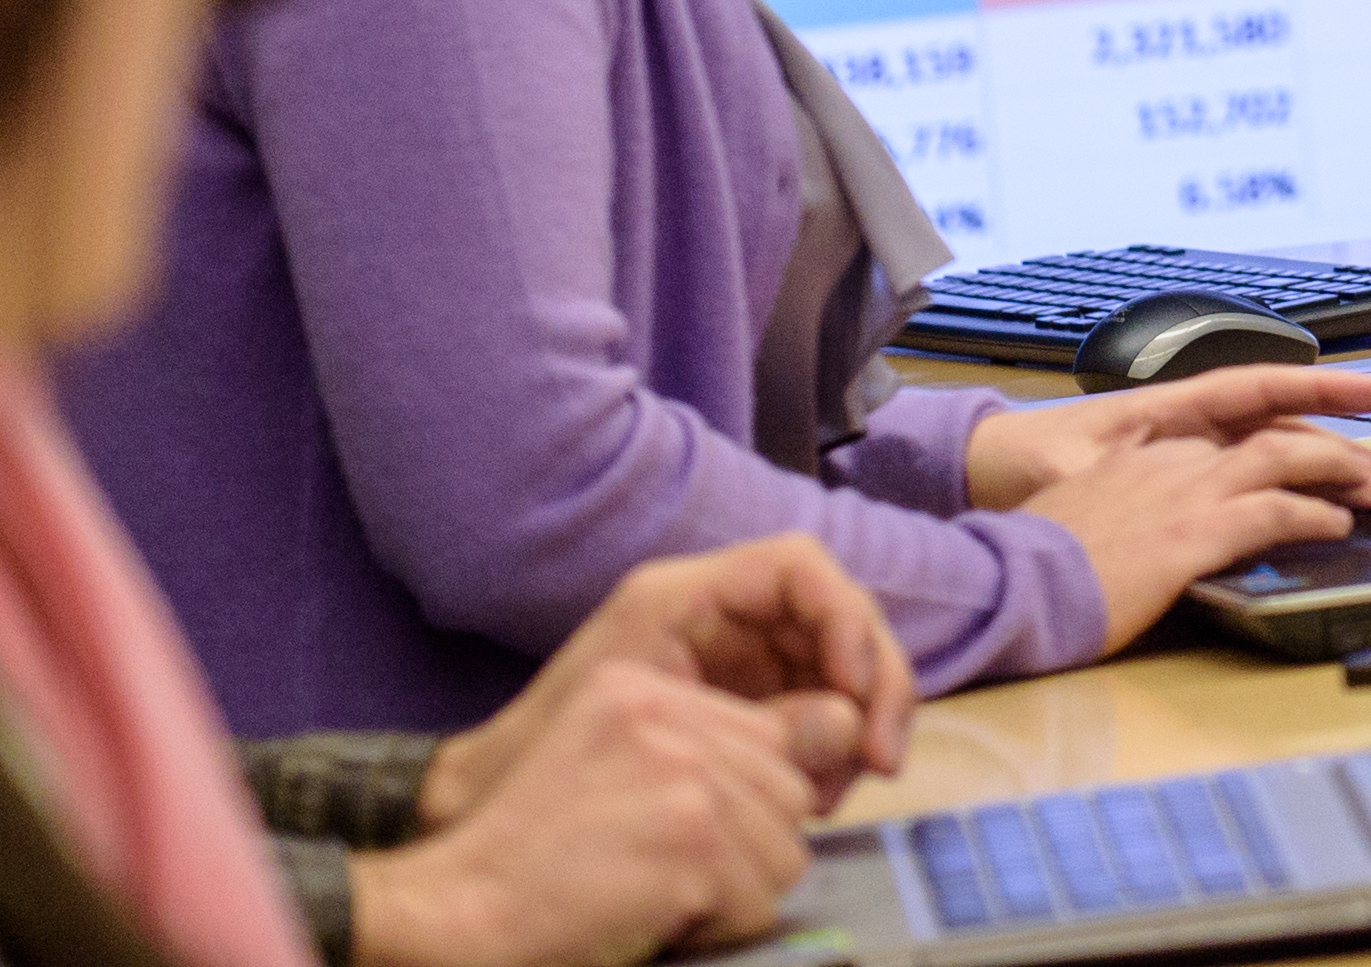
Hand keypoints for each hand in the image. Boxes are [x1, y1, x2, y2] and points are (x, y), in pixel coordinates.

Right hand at [343, 664, 824, 966]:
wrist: (458, 907)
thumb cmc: (528, 853)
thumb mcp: (603, 761)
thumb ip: (702, 746)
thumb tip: (842, 729)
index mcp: (642, 689)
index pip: (765, 739)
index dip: (746, 805)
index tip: (690, 841)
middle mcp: (669, 716)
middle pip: (787, 792)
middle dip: (747, 851)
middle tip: (668, 877)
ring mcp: (684, 776)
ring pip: (785, 850)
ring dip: (733, 894)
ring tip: (657, 897)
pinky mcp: (694, 843)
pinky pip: (758, 901)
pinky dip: (716, 928)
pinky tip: (654, 918)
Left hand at [425, 536, 912, 830]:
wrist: (488, 802)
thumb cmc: (544, 755)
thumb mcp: (649, 726)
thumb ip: (750, 722)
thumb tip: (846, 726)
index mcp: (686, 596)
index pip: (799, 568)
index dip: (844, 619)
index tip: (853, 689)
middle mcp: (722, 617)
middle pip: (837, 620)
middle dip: (875, 685)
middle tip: (883, 759)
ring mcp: (738, 662)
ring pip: (839, 671)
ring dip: (860, 727)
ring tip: (840, 793)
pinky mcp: (745, 709)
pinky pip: (816, 716)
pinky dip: (832, 754)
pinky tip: (819, 798)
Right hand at [970, 371, 1370, 647]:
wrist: (1007, 583)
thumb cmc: (1040, 564)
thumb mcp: (1092, 522)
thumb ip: (1137, 514)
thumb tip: (1161, 535)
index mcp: (1148, 454)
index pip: (1239, 432)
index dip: (1291, 442)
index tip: (1325, 453)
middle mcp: (1173, 459)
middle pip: (1274, 438)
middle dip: (1337, 451)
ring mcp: (1185, 490)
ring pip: (1285, 459)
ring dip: (1341, 471)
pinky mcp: (1192, 530)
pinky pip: (1274, 510)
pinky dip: (1314, 514)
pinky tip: (1338, 526)